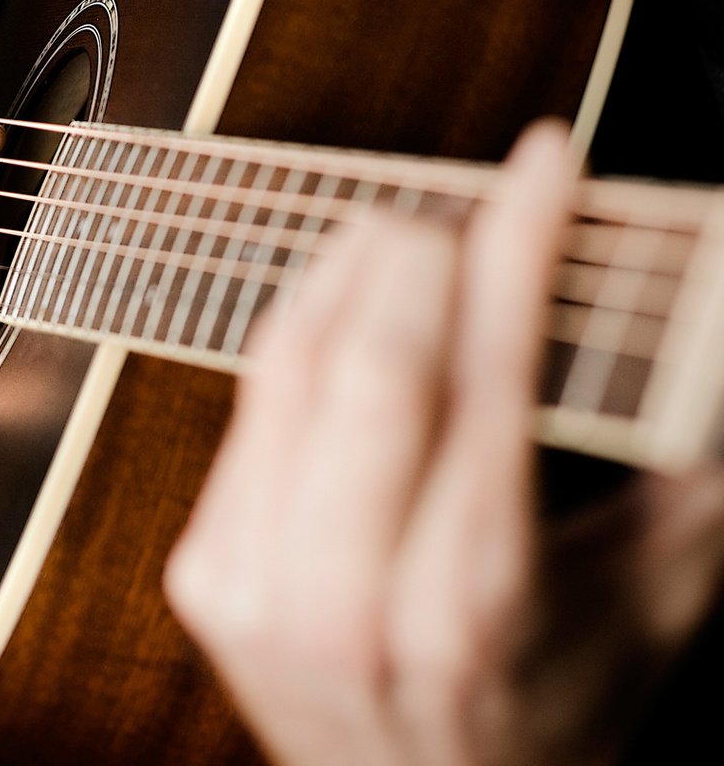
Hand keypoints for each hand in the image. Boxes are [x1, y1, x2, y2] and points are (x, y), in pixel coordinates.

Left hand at [164, 120, 723, 764]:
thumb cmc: (542, 712)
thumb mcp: (647, 606)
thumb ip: (690, 468)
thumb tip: (710, 316)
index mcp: (471, 612)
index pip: (486, 378)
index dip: (518, 247)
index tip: (545, 165)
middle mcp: (342, 601)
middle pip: (369, 360)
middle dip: (427, 249)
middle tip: (476, 203)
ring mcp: (252, 585)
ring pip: (291, 363)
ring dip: (355, 271)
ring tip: (417, 234)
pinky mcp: (203, 568)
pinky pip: (249, 399)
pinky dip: (303, 322)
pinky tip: (349, 296)